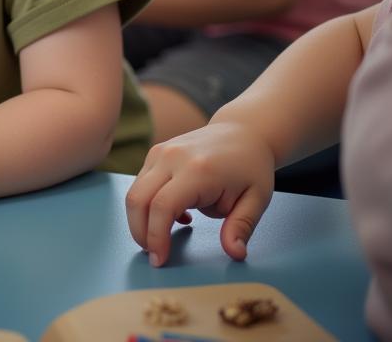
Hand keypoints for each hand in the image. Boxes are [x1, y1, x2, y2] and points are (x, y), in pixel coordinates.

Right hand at [125, 121, 275, 266]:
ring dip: (141, 220)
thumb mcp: (256, 200)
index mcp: (198, 169)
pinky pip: (141, 183)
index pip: (163, 206)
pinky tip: (173, 215)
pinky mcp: (156, 153)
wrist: (242, 132)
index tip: (160, 260)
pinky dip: (147, 205)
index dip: (156, 237)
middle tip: (154, 255)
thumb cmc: (251, 167)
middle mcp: (172, 157)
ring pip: (135, 191)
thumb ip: (241, 227)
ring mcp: (161, 152)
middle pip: (138, 199)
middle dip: (140, 232)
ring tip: (162, 238)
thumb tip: (235, 253)